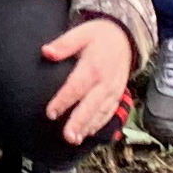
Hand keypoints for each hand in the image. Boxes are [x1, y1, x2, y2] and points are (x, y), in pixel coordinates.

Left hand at [40, 17, 136, 145]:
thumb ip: (64, 44)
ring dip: (88, 127)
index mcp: (94, 66)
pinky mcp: (117, 95)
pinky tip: (89, 133)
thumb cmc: (99, 35)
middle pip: (90, 105)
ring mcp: (113, 90)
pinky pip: (109, 112)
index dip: (63, 101)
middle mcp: (105, 82)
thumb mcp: (81, 33)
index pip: (76, 87)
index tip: (50, 113)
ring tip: (75, 139)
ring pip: (101, 112)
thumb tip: (46, 52)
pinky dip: (100, 124)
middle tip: (67, 136)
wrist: (125, 37)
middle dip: (78, 122)